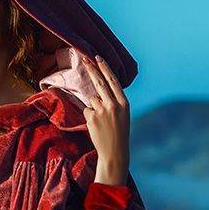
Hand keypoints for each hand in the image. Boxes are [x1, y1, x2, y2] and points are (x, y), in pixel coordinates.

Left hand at [80, 55, 129, 185]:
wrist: (115, 152)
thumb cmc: (118, 131)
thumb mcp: (122, 114)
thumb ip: (114, 100)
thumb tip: (99, 89)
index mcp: (124, 102)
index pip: (112, 80)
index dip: (104, 68)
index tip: (98, 57)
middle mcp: (114, 105)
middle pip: (99, 82)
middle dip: (91, 69)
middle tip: (84, 58)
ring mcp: (102, 111)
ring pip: (92, 99)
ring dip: (94, 107)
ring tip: (102, 121)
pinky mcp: (92, 118)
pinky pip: (87, 110)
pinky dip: (90, 116)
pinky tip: (97, 126)